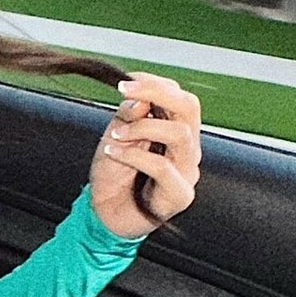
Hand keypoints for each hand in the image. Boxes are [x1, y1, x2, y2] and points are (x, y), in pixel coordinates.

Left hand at [88, 72, 201, 240]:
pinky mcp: (180, 194)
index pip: (179, 96)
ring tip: (116, 134)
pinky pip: (163, 168)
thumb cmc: (115, 175)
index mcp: (176, 130)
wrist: (106, 215)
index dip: (154, 84)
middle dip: (157, 92)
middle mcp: (187, 148)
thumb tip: (140, 97)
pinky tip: (112, 153)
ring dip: (142, 127)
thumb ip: (128, 115)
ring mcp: (187, 171)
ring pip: (180, 134)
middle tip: (125, 91)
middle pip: (189, 108)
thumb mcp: (116, 135)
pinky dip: (134, 156)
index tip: (126, 81)